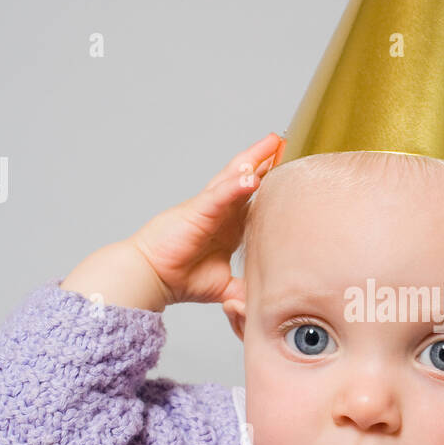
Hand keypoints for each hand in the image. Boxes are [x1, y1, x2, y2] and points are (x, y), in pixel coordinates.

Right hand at [128, 133, 282, 306]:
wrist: (152, 277)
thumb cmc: (180, 277)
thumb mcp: (225, 286)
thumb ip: (245, 290)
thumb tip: (263, 302)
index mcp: (229, 226)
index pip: (255, 199)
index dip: (272, 183)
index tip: (291, 169)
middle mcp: (221, 212)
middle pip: (247, 178)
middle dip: (266, 160)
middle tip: (285, 142)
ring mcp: (209, 208)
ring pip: (234, 177)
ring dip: (253, 159)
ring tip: (273, 143)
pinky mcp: (198, 212)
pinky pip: (219, 196)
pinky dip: (235, 186)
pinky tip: (252, 176)